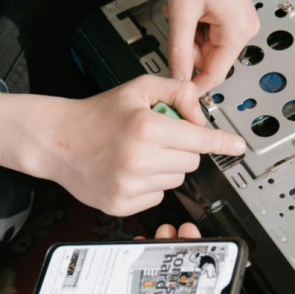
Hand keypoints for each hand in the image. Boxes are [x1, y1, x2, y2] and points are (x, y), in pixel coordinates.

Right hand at [0, 75, 246, 216]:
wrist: (57, 140)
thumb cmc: (96, 114)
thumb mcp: (138, 89)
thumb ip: (176, 92)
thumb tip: (201, 115)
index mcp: (145, 128)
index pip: (199, 140)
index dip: (222, 143)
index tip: (238, 147)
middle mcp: (139, 159)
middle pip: (191, 160)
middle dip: (182, 147)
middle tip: (157, 136)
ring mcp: (130, 186)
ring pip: (176, 179)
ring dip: (166, 166)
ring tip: (139, 152)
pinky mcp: (122, 204)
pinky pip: (158, 196)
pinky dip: (151, 184)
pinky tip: (130, 170)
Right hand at [0, 225, 249, 293]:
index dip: (204, 275)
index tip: (207, 250)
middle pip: (175, 287)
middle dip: (181, 258)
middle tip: (183, 233)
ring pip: (150, 282)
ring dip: (157, 257)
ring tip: (161, 235)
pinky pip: (122, 286)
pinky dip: (127, 267)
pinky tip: (131, 251)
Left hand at [166, 0, 259, 91]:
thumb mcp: (181, 13)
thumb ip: (179, 52)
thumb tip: (177, 79)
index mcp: (237, 32)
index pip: (214, 75)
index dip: (192, 84)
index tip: (175, 93)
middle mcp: (244, 30)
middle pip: (209, 60)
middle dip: (187, 48)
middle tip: (175, 24)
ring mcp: (239, 22)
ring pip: (205, 47)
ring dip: (189, 35)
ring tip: (182, 9)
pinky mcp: (231, 15)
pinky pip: (208, 33)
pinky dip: (193, 25)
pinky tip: (188, 7)